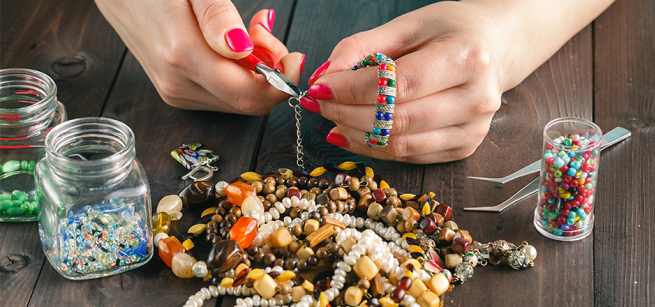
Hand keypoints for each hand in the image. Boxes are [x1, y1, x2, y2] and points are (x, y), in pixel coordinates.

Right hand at [95, 0, 304, 113]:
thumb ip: (216, 16)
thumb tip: (242, 50)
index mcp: (183, 56)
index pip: (249, 95)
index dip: (282, 82)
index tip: (295, 58)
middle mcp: (177, 84)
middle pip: (248, 103)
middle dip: (270, 74)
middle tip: (265, 32)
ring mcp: (174, 92)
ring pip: (236, 101)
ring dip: (254, 72)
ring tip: (248, 31)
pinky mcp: (173, 91)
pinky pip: (220, 94)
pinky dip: (237, 75)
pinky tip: (231, 47)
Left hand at [300, 0, 611, 163]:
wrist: (495, 48)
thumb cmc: (450, 31)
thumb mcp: (407, 25)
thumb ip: (363, 47)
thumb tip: (323, 77)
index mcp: (467, 57)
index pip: (398, 83)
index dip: (351, 90)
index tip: (319, 87)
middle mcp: (477, 97)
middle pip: (397, 119)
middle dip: (347, 114)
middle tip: (318, 105)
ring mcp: (474, 128)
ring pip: (401, 144)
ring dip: (357, 135)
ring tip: (331, 120)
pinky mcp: (465, 147)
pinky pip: (410, 156)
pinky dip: (375, 148)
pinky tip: (352, 134)